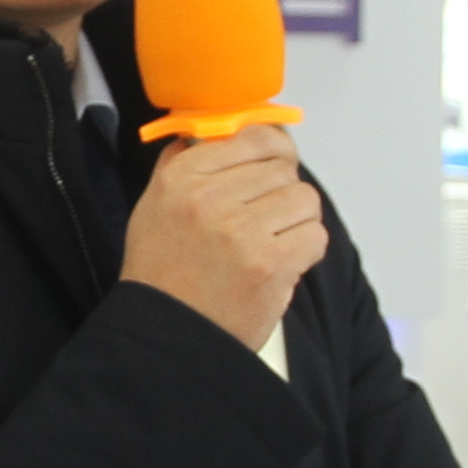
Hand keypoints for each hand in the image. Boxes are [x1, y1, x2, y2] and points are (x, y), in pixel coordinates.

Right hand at [122, 122, 327, 354]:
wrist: (166, 335)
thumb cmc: (161, 272)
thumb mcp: (153, 206)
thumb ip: (181, 165)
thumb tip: (213, 132)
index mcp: (181, 177)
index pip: (252, 138)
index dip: (273, 149)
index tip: (276, 163)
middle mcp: (209, 198)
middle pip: (282, 169)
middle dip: (282, 192)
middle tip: (269, 217)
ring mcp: (242, 231)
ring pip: (304, 198)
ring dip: (298, 220)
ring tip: (278, 239)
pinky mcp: (270, 264)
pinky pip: (315, 235)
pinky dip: (306, 249)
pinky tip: (284, 261)